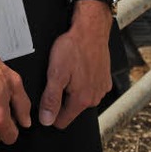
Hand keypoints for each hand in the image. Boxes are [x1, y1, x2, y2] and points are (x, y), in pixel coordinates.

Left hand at [39, 6, 111, 128]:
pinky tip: (79, 67)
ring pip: (80, 98)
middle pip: (71, 109)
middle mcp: (95, 98)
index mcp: (82, 100)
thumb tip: (46, 120)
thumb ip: (51, 99)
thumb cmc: (73, 47)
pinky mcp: (105, 80)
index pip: (61, 122)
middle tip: (57, 77)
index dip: (49, 113)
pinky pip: (90, 87)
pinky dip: (84, 80)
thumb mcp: (56, 72)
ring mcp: (101, 89)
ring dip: (73, 88)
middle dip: (61, 98)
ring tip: (69, 70)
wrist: (91, 30)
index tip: (45, 98)